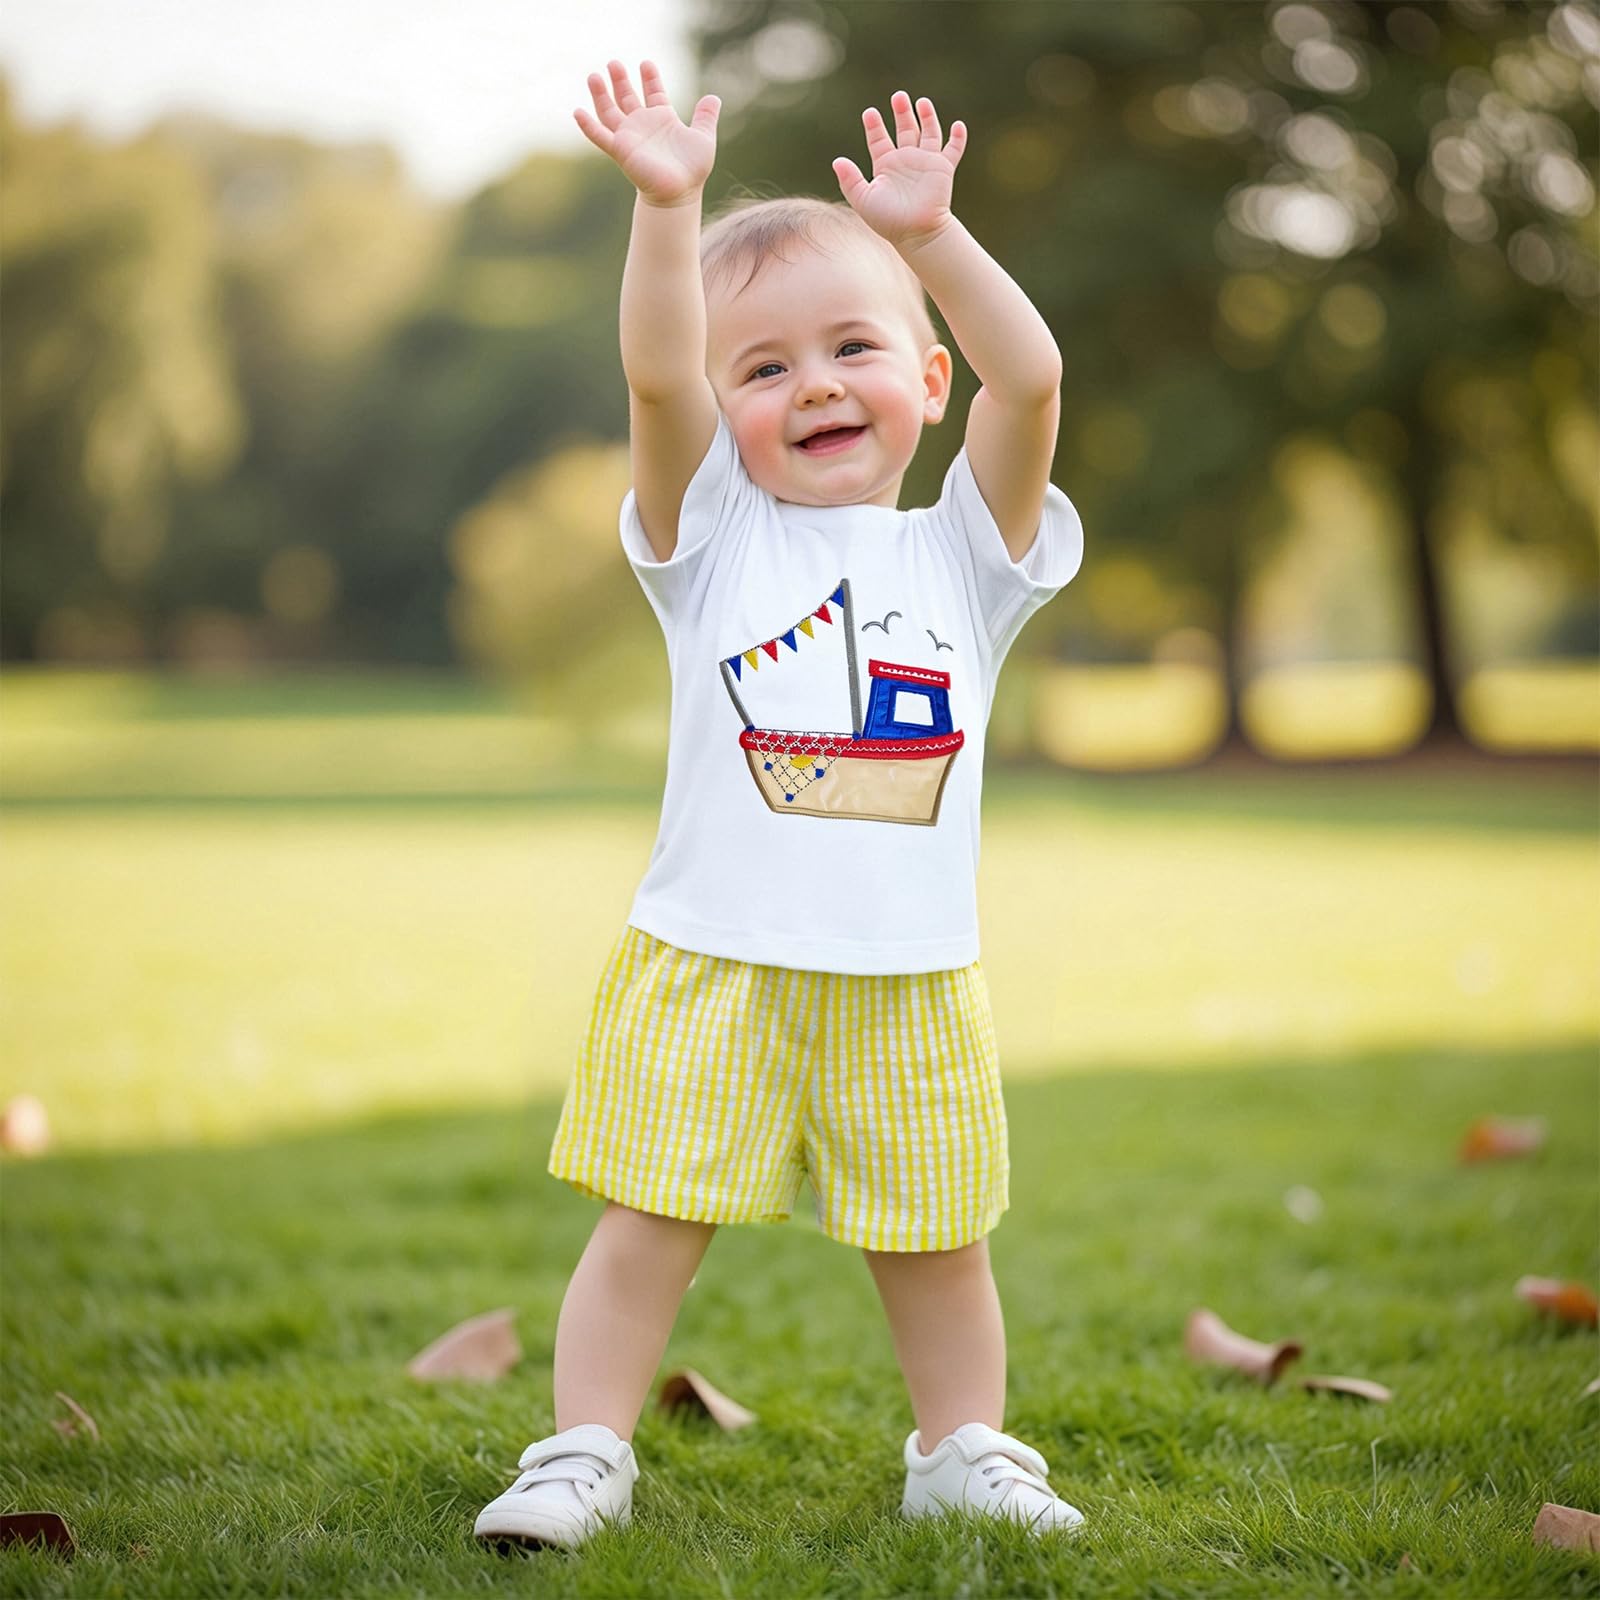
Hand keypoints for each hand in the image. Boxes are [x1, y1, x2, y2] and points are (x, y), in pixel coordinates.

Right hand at [575, 60, 719, 206]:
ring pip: (609, 111)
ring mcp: (630, 137)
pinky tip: (578, 112)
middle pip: (626, 97)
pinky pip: (600, 137)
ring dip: (601, 94)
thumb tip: (714, 98)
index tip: (646, 63)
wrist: (680, 193)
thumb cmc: (692, 170)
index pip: (653, 92)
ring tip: (593, 76)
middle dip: (620, 80)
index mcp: (662, 118)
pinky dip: (588, 126)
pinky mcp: (621, 150)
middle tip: (614, 63)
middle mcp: (643, 125)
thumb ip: (706, 117)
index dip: (650, 78)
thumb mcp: (703, 138)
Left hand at [832, 91, 966, 250]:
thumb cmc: (888, 220)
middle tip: (898, 96)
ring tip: (922, 102)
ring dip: (927, 117)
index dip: (874, 126)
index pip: (879, 140)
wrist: (915, 233)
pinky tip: (958, 125)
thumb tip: (836, 161)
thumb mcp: (863, 200)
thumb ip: (849, 180)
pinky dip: (957, 138)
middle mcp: (906, 161)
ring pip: (928, 133)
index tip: (870, 113)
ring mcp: (925, 163)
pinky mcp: (942, 169)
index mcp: (886, 166)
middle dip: (902, 112)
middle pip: (905, 129)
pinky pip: (953, 150)